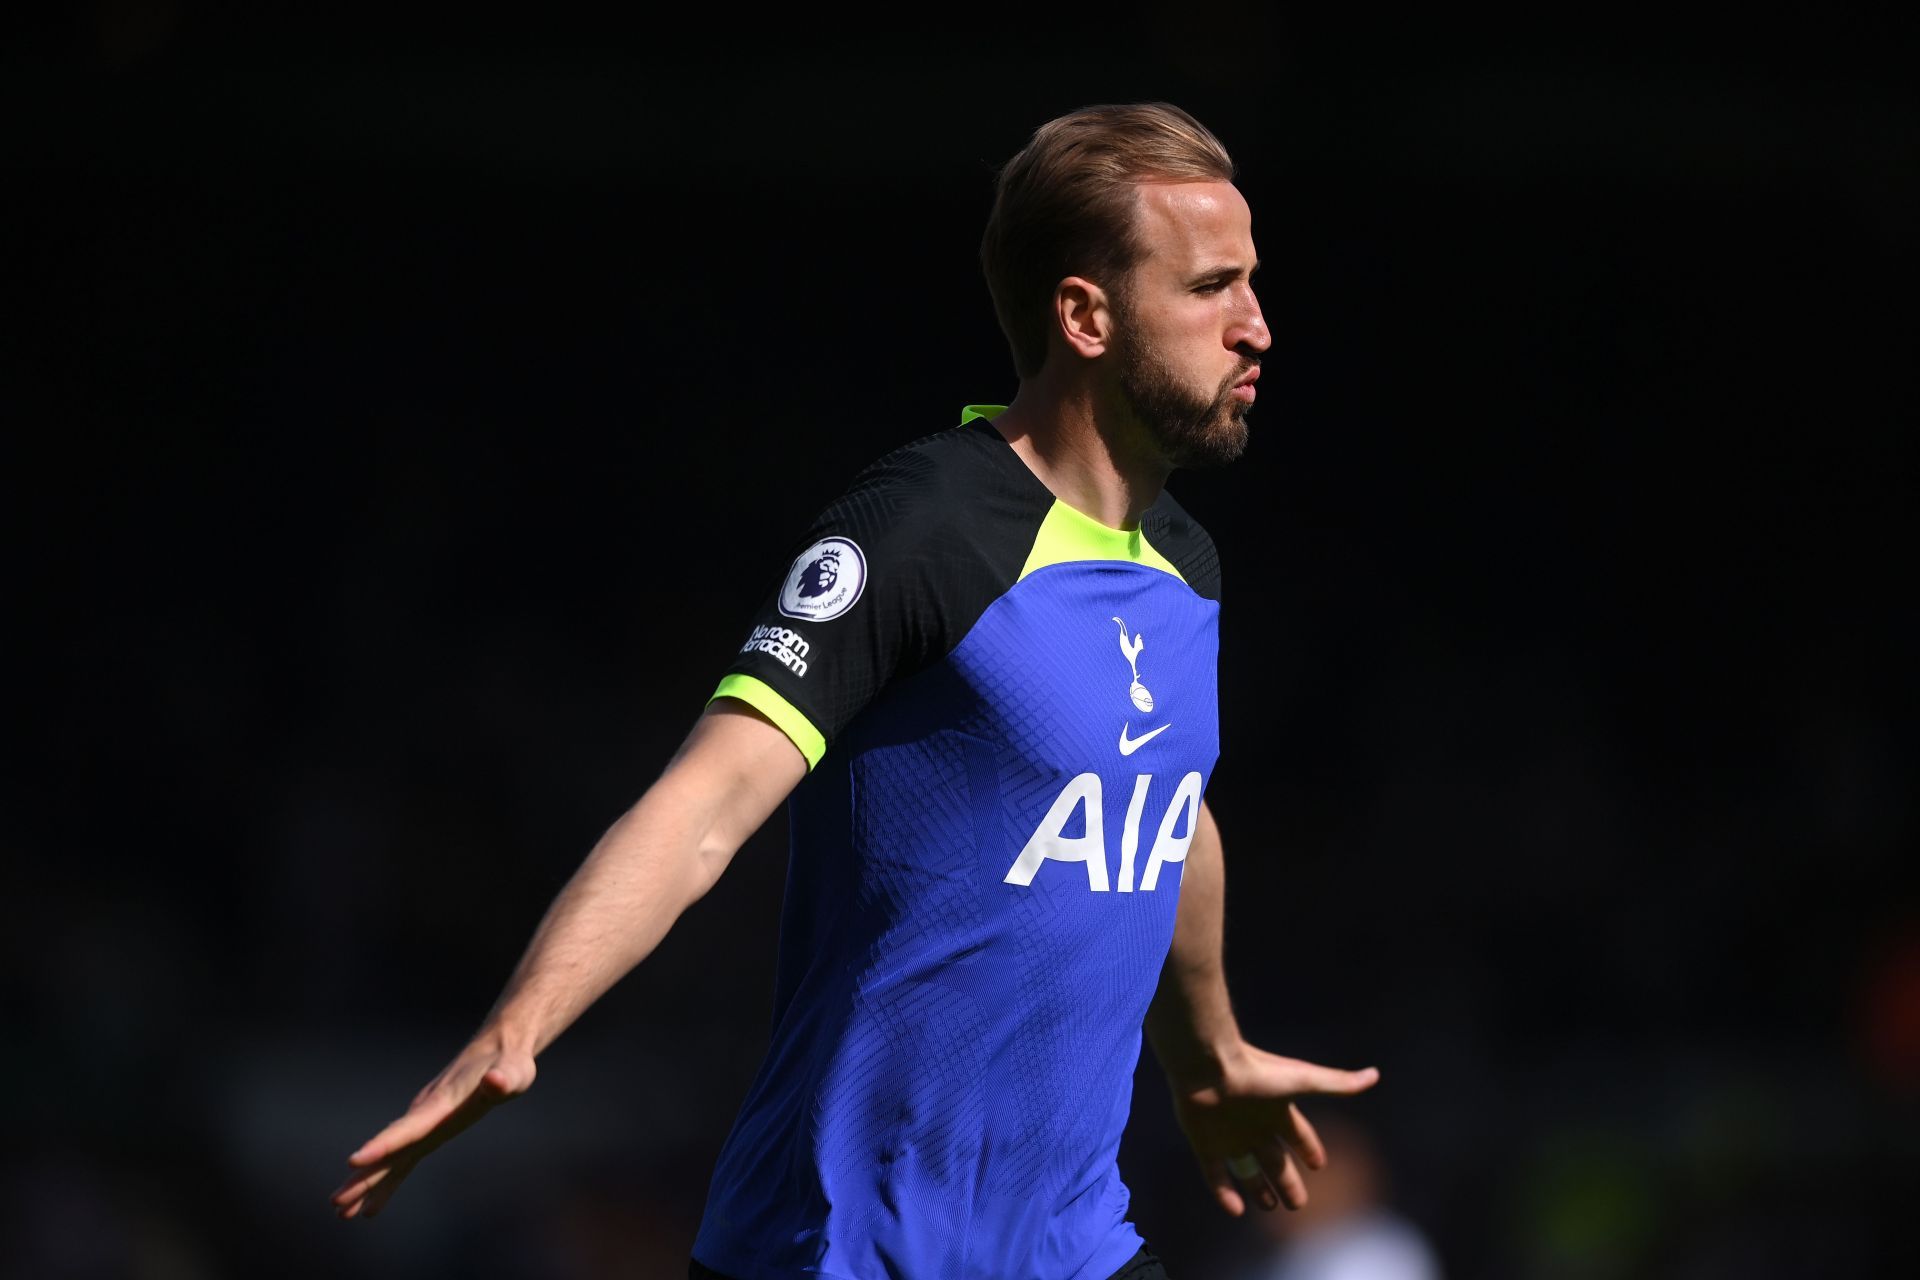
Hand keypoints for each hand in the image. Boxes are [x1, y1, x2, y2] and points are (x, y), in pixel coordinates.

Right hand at [330, 1035, 535, 1219]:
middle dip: (363, 1176)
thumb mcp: (514, 1072)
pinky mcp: (430, 1128)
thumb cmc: (509, 1064)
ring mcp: (424, 1122)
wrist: (497, 1048)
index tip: (355, 1161)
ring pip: (389, 1157)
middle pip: (388, 1149)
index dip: (382, 1145)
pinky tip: (370, 1206)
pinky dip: (386, 1179)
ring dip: (365, 1182)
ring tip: (339, 1211)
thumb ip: (504, 1078)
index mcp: (440, 1104)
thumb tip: (496, 1080)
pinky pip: (402, 1157)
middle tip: (336, 1203)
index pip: (408, 1128)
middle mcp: (424, 1114)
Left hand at [1166, 1042, 1377, 1215]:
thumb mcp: (1301, 1081)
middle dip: (1288, 1181)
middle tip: (1298, 1205)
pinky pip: (1215, 1175)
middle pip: (1275, 1160)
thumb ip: (1336, 1084)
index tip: (1320, 1165)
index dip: (1310, 1149)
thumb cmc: (1256, 1073)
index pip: (1299, 1136)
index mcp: (1278, 1110)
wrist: (1207, 1066)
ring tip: (1271, 1207)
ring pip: (1246, 1169)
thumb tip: (1374, 1075)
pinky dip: (1225, 1194)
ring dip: (1258, 1188)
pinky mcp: (1205, 1144)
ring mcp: (1229, 1136)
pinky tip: (1237, 1211)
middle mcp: (1254, 1125)